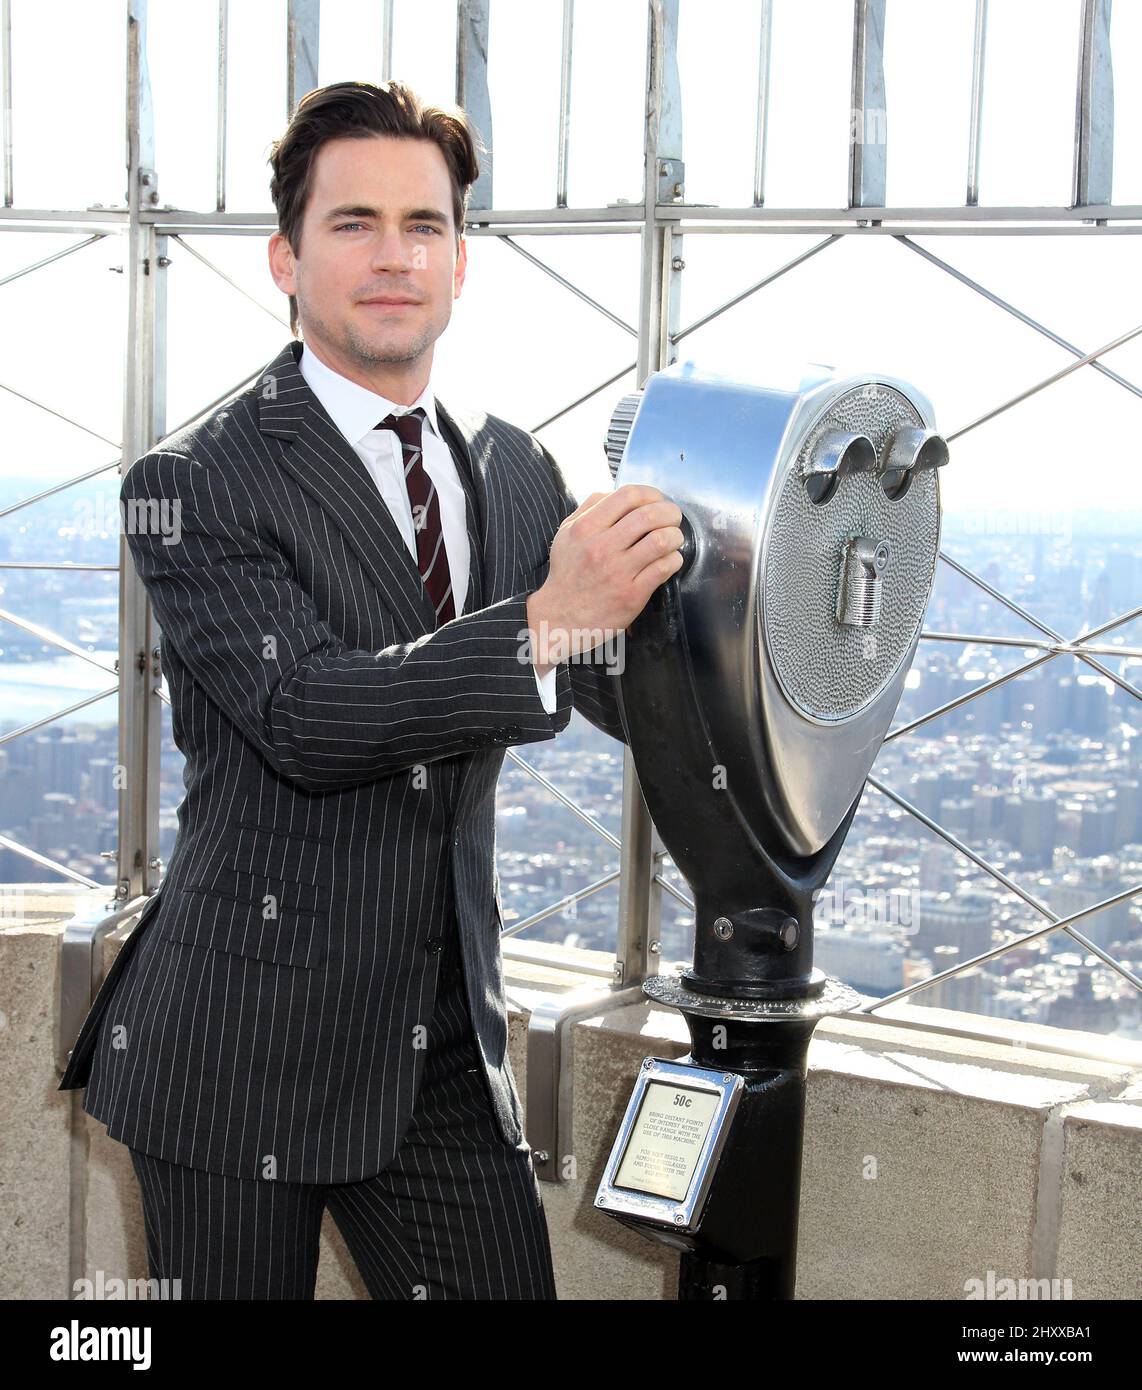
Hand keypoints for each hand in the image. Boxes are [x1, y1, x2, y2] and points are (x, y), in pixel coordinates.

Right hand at [526, 484, 684, 672]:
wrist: (561, 617)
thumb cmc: (568, 574)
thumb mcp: (566, 534)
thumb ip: (588, 509)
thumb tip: (614, 493)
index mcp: (586, 528)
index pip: (628, 496)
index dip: (651, 493)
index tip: (657, 500)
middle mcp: (602, 548)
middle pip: (649, 515)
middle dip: (669, 512)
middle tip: (673, 518)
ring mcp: (618, 572)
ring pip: (661, 540)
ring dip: (675, 536)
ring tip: (673, 539)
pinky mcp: (632, 595)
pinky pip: (664, 567)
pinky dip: (674, 559)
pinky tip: (669, 560)